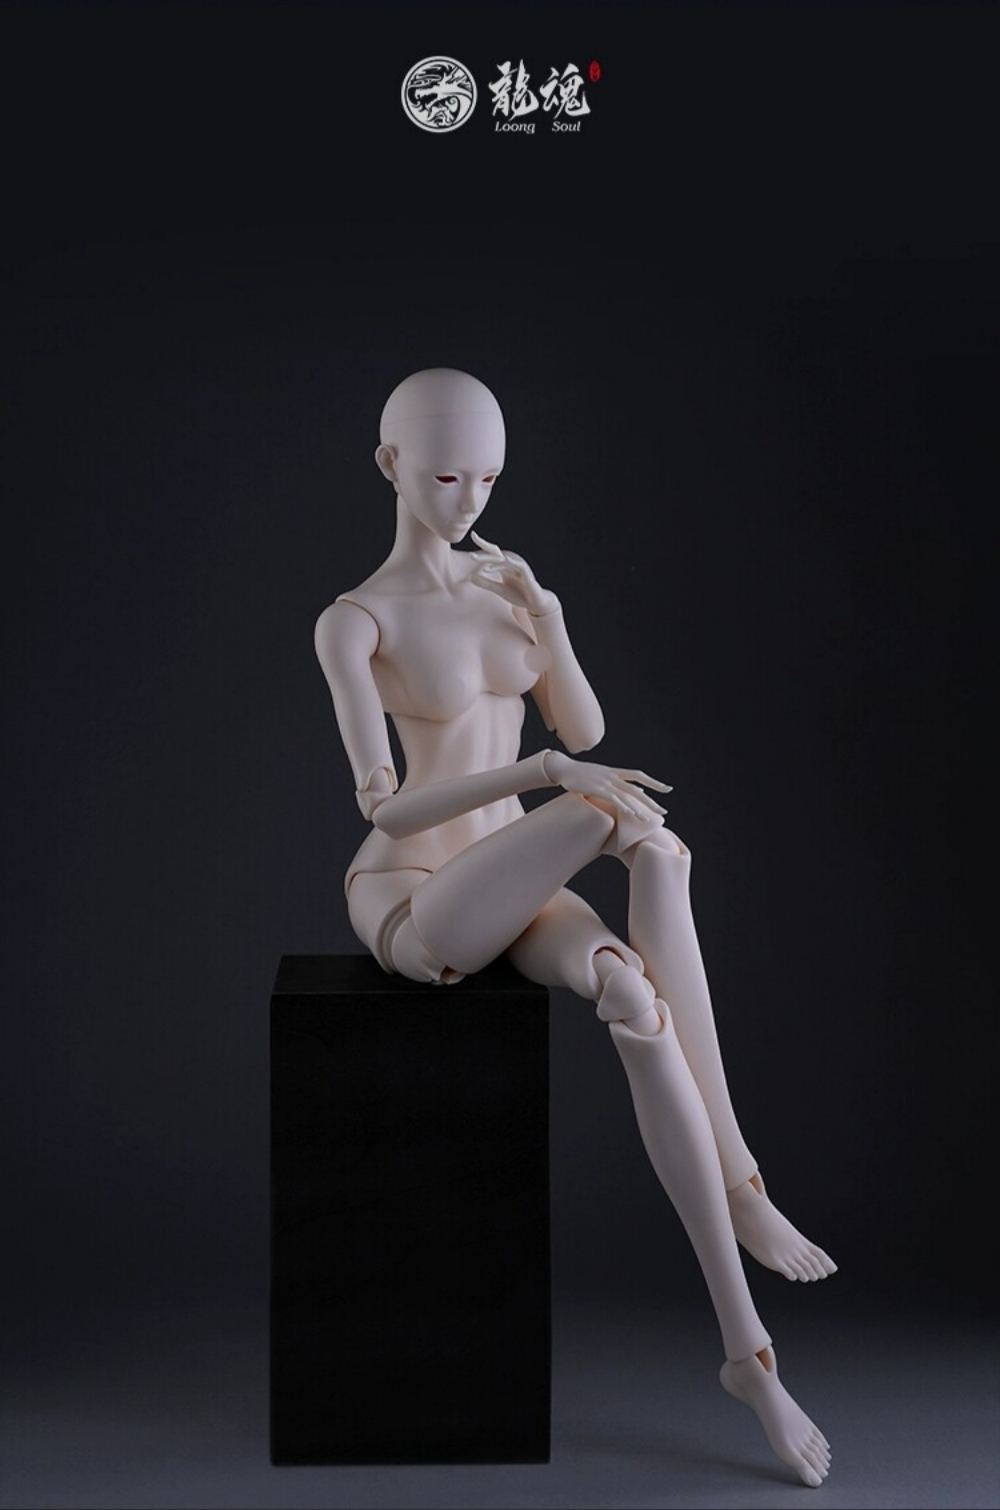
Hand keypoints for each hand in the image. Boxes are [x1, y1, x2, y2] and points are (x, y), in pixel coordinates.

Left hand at [469, 530, 559, 615]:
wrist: (535, 603)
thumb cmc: (518, 595)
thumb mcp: (499, 589)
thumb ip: (486, 583)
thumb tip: (470, 577)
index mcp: (504, 565)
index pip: (492, 553)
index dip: (484, 544)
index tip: (473, 536)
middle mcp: (511, 563)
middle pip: (497, 554)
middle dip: (486, 552)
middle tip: (472, 555)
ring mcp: (519, 567)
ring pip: (505, 561)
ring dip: (495, 563)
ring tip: (484, 568)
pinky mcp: (526, 573)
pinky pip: (518, 565)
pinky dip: (511, 563)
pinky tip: (504, 561)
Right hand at [545, 750, 671, 820]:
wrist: (562, 768)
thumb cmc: (580, 774)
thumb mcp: (601, 776)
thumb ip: (617, 783)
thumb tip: (635, 789)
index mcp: (614, 771)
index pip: (639, 775)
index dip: (654, 782)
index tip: (667, 789)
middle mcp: (612, 776)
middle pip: (636, 788)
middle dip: (651, 801)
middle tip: (663, 811)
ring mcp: (604, 782)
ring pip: (626, 795)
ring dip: (638, 808)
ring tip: (648, 820)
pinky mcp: (596, 788)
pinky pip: (613, 798)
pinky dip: (623, 806)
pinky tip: (630, 813)